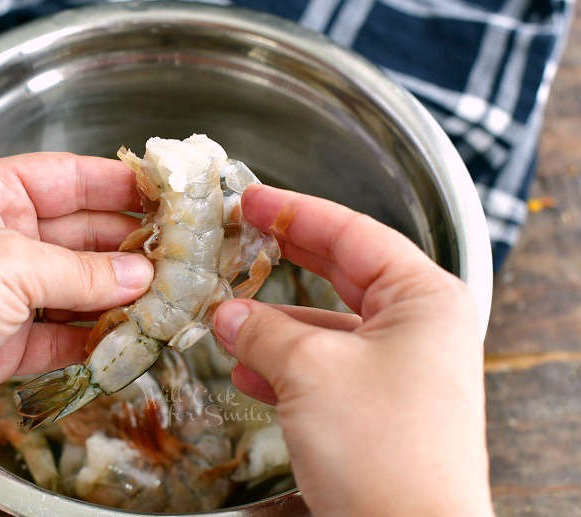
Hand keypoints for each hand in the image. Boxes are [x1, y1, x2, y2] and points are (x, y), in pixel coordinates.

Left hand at [0, 153, 152, 512]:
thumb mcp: (9, 267)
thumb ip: (81, 274)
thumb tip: (142, 277)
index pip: (70, 178)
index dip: (121, 186)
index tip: (169, 195)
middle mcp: (2, 236)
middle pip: (81, 234)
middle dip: (128, 248)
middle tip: (179, 258)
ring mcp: (6, 289)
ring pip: (77, 286)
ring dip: (117, 296)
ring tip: (167, 301)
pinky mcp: (8, 338)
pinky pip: (63, 332)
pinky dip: (93, 337)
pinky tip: (128, 338)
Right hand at [213, 185, 492, 515]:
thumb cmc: (383, 450)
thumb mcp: (310, 371)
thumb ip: (263, 331)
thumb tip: (227, 313)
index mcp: (424, 298)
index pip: (353, 233)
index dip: (296, 212)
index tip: (252, 199)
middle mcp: (418, 327)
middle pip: (341, 272)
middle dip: (285, 258)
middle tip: (241, 233)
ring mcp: (400, 369)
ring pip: (326, 327)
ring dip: (274, 324)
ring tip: (226, 316)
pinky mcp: (378, 407)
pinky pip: (324, 369)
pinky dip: (284, 366)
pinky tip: (247, 369)